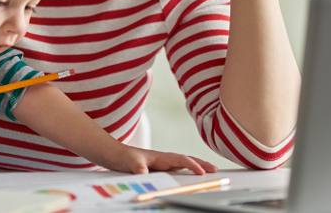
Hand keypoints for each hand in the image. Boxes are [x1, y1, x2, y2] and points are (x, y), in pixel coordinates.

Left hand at [104, 144, 218, 175]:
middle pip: (187, 160)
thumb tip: (144, 173)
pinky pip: (178, 169)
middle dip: (201, 164)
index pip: (180, 159)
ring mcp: (163, 163)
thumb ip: (137, 167)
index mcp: (160, 156)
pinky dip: (188, 171)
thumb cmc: (123, 157)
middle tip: (215, 169)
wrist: (115, 155)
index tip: (202, 172)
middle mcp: (164, 159)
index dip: (192, 165)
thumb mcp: (129, 162)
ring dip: (197, 166)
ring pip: (184, 164)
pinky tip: (193, 175)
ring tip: (210, 171)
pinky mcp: (160, 168)